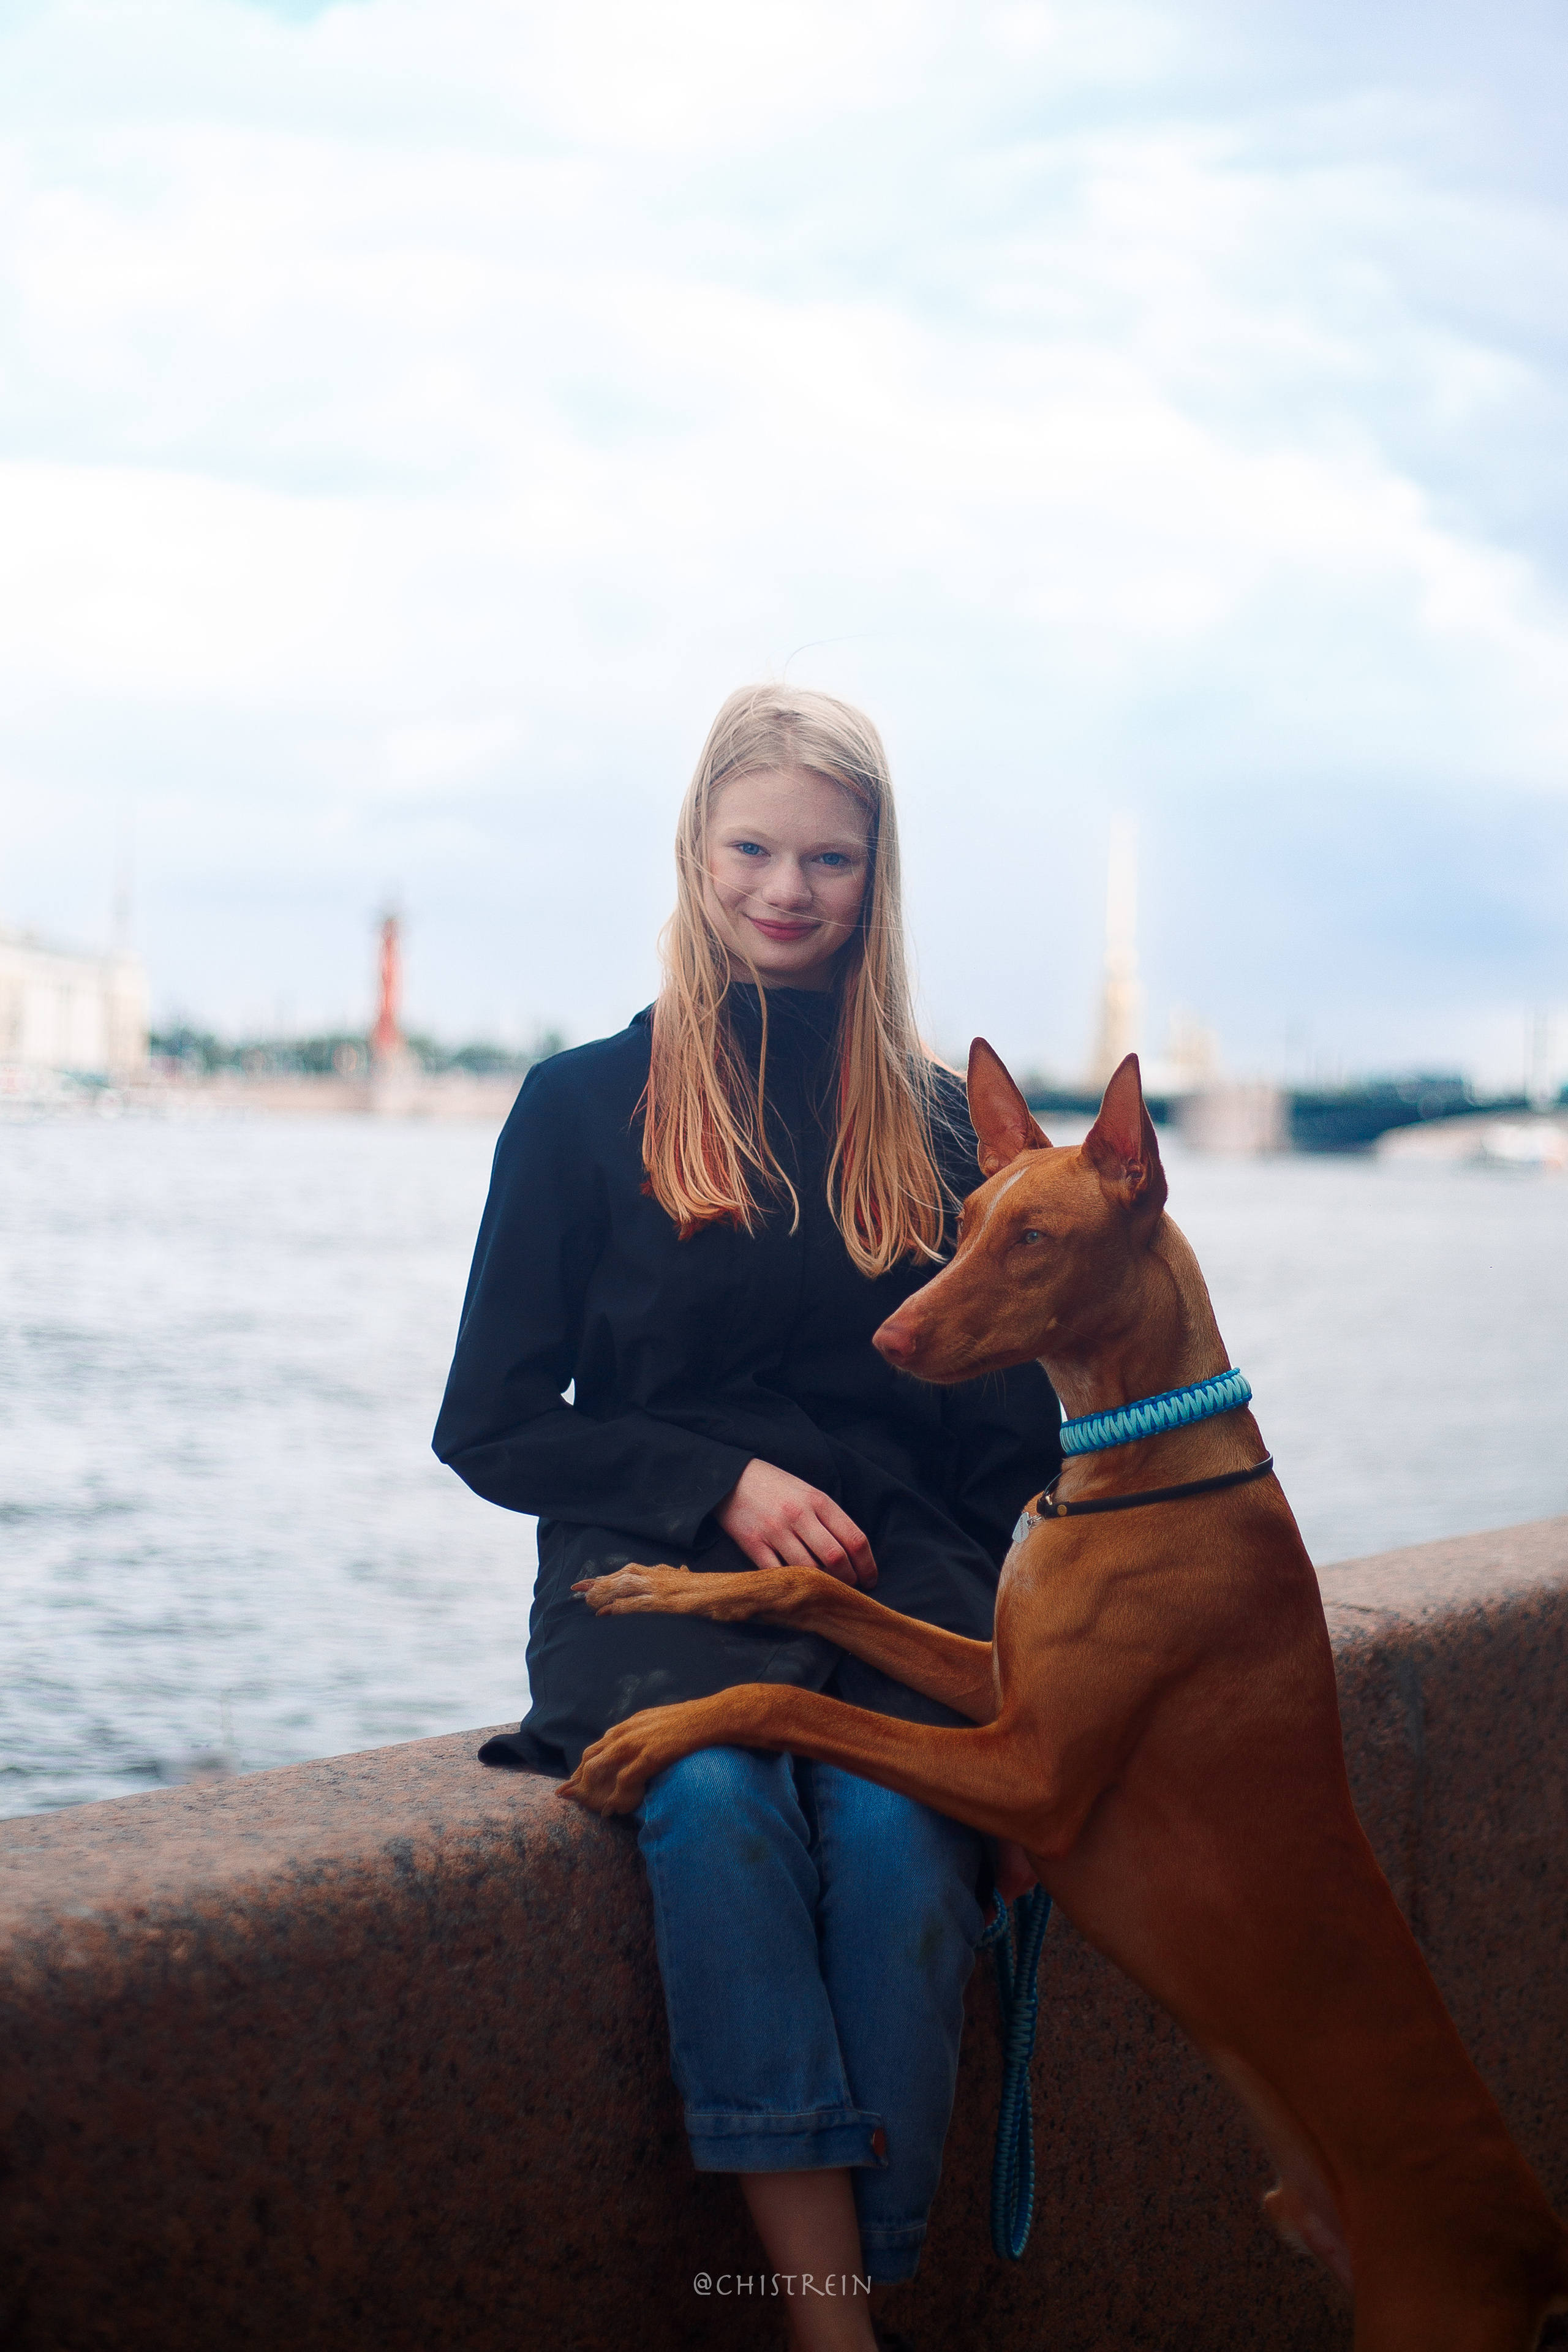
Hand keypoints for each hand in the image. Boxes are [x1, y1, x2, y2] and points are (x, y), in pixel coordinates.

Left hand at [560, 1700, 713, 1815]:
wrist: (712, 1717)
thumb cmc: (690, 1722)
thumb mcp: (659, 1724)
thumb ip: (642, 1735)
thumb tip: (636, 1754)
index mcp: (627, 1725)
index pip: (595, 1748)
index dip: (581, 1768)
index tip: (573, 1785)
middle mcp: (625, 1732)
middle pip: (591, 1759)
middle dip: (578, 1782)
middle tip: (572, 1801)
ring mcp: (636, 1743)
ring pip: (600, 1770)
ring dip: (596, 1793)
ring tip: (598, 1810)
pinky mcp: (649, 1755)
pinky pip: (625, 1781)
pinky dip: (618, 1797)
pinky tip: (618, 1810)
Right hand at [714, 1459, 876, 1587]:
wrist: (731, 1478)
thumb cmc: (776, 1487)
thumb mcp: (808, 1492)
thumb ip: (829, 1519)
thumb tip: (851, 1555)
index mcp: (818, 1501)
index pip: (854, 1539)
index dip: (867, 1565)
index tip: (870, 1579)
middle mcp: (799, 1515)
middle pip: (836, 1559)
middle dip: (848, 1580)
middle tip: (849, 1588)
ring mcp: (775, 1530)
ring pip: (808, 1570)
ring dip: (822, 1586)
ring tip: (826, 1591)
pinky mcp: (753, 1544)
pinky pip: (777, 1574)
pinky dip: (790, 1585)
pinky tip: (797, 1589)